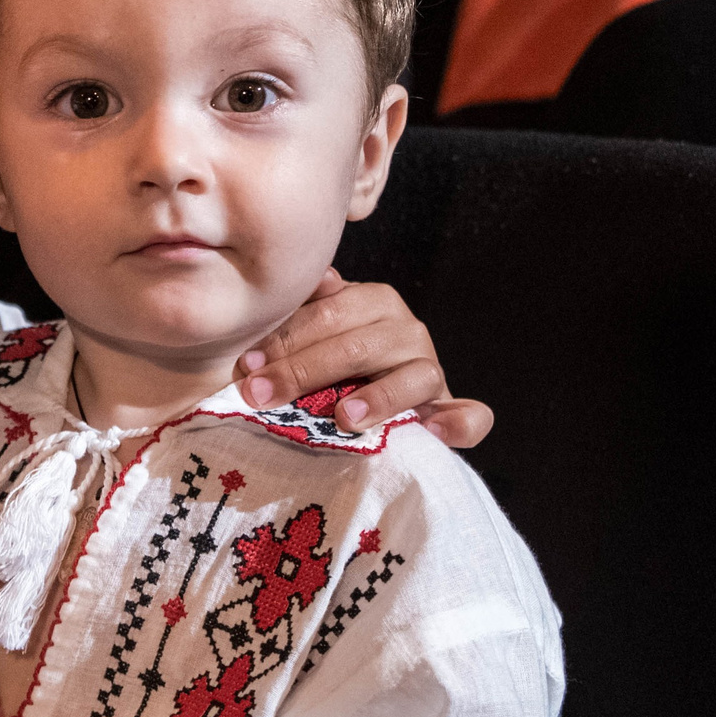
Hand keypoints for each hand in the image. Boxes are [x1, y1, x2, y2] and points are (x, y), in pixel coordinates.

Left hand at [238, 269, 493, 449]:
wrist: (371, 394)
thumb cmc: (328, 362)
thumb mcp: (312, 331)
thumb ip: (302, 309)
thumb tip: (300, 284)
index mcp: (372, 303)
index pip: (327, 313)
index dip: (284, 339)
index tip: (246, 367)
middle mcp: (406, 330)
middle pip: (359, 346)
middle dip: (305, 370)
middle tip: (263, 394)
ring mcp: (430, 369)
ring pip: (414, 376)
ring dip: (380, 396)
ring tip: (344, 417)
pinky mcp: (448, 409)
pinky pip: (468, 416)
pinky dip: (458, 424)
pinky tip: (433, 432)